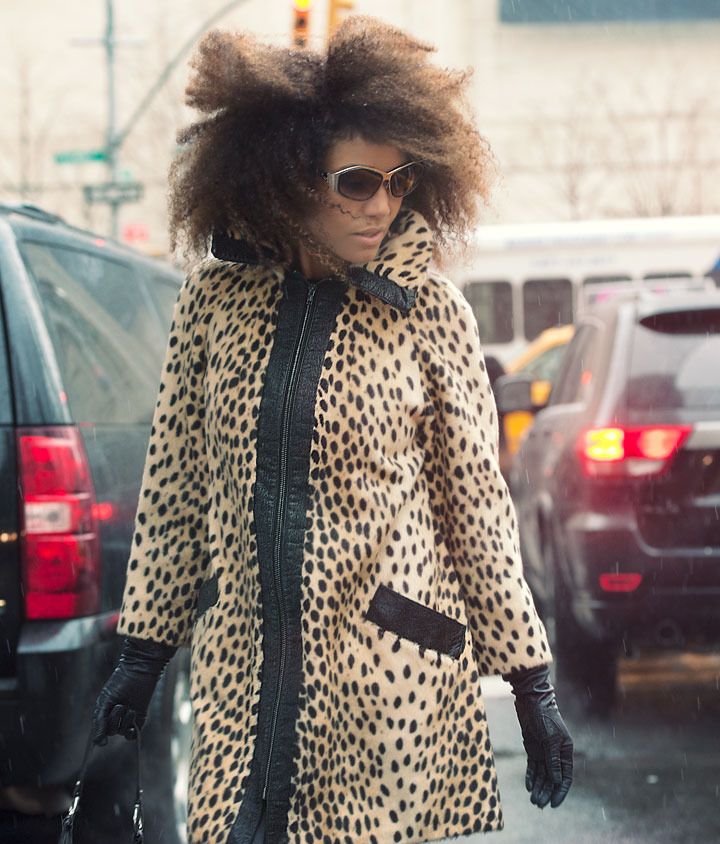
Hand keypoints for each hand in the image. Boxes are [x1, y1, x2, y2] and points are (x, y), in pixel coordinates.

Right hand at [92, 636, 176, 744]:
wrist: (139, 670)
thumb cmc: (120, 682)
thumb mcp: (107, 700)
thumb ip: (101, 720)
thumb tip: (99, 742)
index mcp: (104, 711)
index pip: (99, 729)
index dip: (100, 735)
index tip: (103, 741)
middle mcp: (115, 716)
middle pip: (110, 731)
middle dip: (114, 721)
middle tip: (120, 706)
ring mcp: (127, 717)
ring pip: (121, 732)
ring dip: (125, 722)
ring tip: (130, 709)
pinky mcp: (139, 717)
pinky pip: (133, 734)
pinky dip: (132, 733)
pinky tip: (133, 727)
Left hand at [504, 664, 573, 808]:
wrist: (531, 700)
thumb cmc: (544, 716)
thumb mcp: (550, 738)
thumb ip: (552, 759)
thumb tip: (556, 780)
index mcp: (565, 750)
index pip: (565, 776)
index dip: (561, 791)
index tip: (554, 803)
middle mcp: (556, 753)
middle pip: (552, 778)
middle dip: (546, 791)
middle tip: (538, 804)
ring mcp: (543, 751)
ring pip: (542, 774)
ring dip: (538, 787)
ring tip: (533, 800)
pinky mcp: (532, 748)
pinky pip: (532, 766)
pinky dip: (531, 776)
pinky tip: (529, 786)